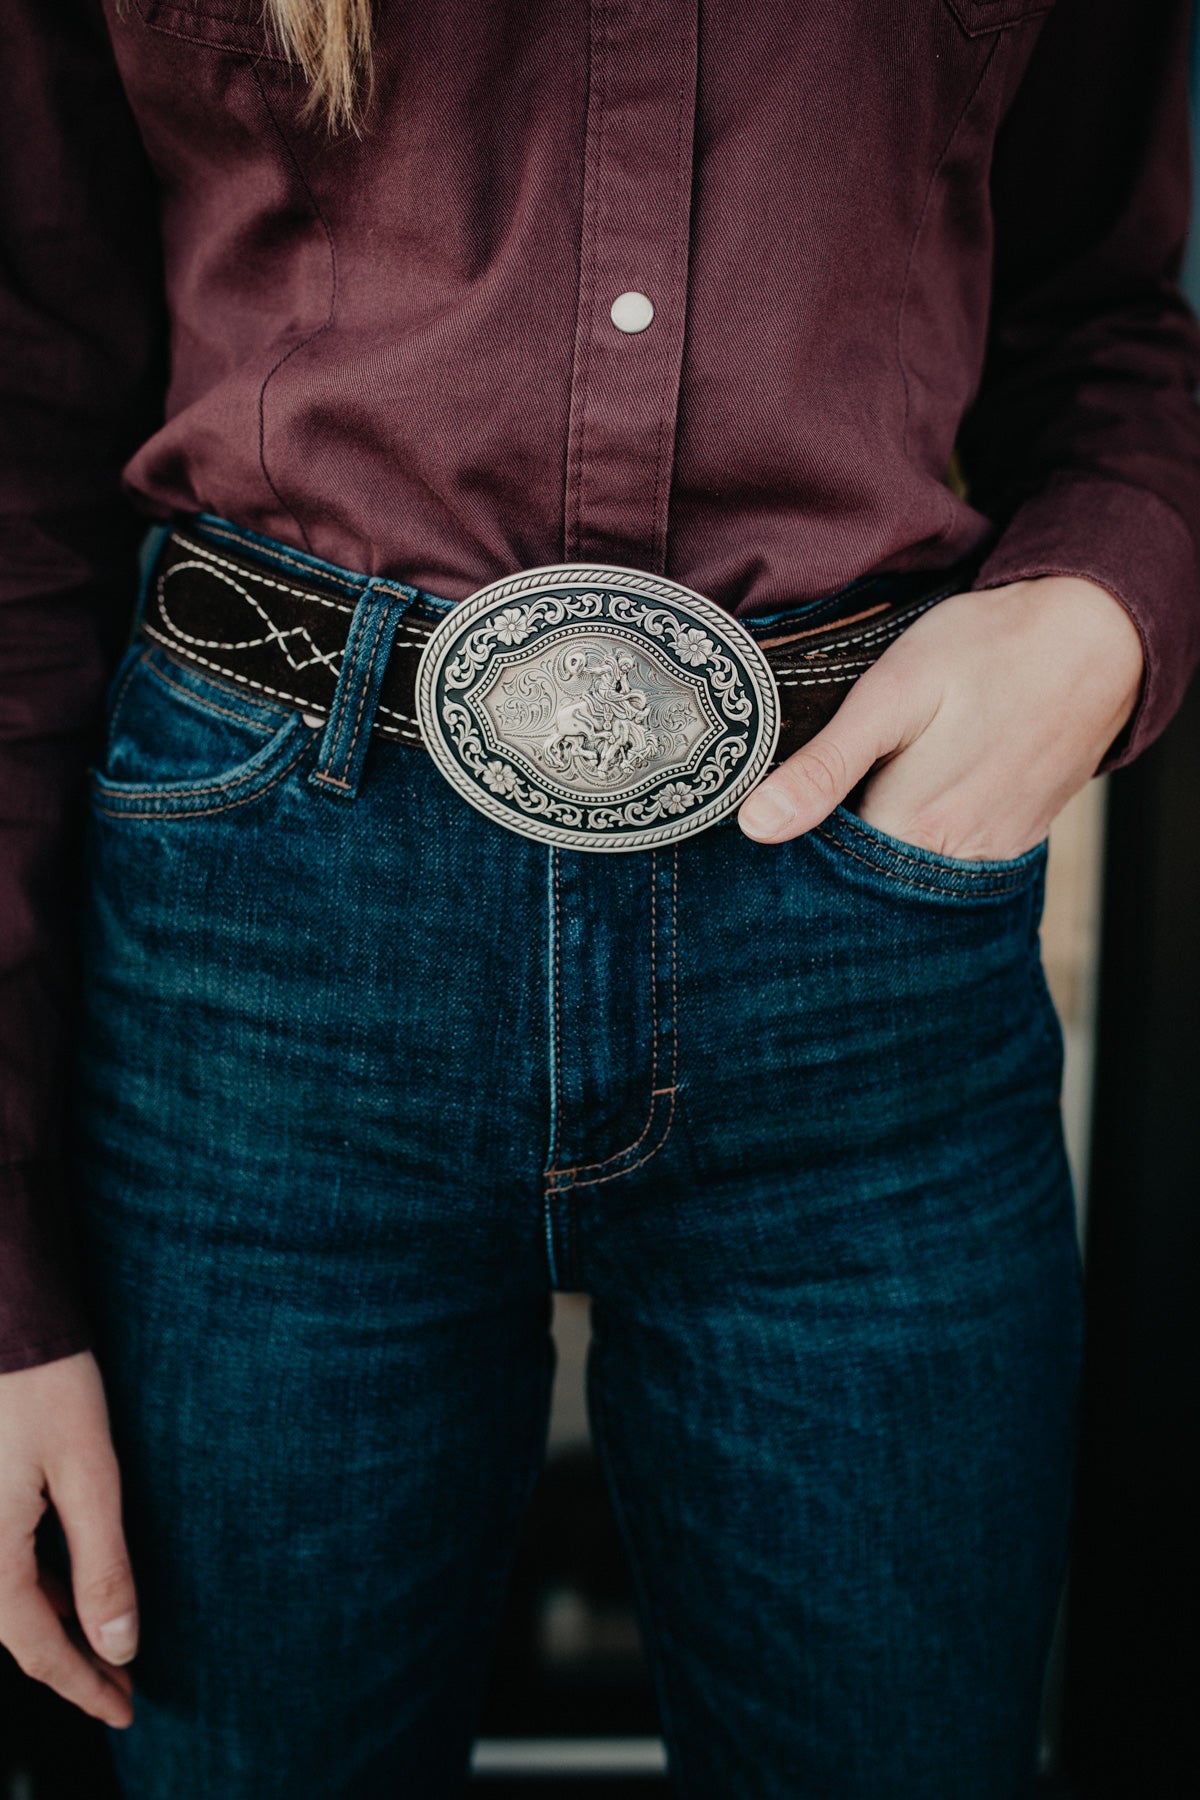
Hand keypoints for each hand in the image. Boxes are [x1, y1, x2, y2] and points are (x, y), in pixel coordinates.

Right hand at [0, 1350, 136, 1726]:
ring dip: (56, 1627)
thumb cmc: (44, 1381)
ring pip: (6, 1601)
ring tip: (106, 1648)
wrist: (4, 1313)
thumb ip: (103, 1562)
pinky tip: (70, 1590)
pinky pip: (2, 1565)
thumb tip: (119, 1645)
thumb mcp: (88, 1472)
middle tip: (123, 1689)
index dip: (84, 1684)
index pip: (38, 1646)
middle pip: (17, 1632)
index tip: (127, 1709)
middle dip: (73, 1664)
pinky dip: (39, 1588)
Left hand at [737, 575, 1143, 856]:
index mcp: (912, 831)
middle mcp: (955, 859)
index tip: (774, 815)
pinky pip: (955, 857)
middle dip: (837, 848)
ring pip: (912, 869)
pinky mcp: (1016, 838)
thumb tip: (756, 828)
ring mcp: (992, 852)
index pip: (825, 873)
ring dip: (883, 840)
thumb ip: (826, 768)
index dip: (797, 843)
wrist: (1093, 635)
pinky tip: (920, 789)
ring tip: (876, 783)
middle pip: (869, 877)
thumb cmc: (985, 651)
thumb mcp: (891, 695)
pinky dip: (927, 834)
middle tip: (826, 786)